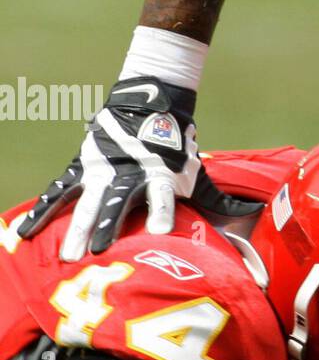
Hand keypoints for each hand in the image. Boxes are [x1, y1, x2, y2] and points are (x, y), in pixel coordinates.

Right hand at [16, 77, 260, 259]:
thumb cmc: (176, 147)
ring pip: (87, 202)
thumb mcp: (195, 170)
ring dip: (78, 228)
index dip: (161, 211)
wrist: (149, 104)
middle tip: (99, 254)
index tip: (158, 232)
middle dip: (108, 227)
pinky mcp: (82, 166)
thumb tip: (252, 211)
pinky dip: (41, 211)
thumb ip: (215, 198)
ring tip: (69, 256)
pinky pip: (57, 191)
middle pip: (117, 204)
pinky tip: (24, 233)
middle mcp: (129, 174)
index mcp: (159, 175)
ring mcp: (102, 170)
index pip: (162, 196)